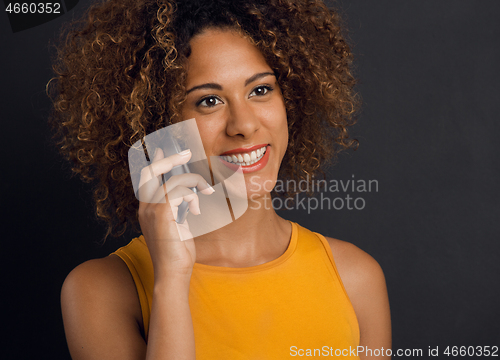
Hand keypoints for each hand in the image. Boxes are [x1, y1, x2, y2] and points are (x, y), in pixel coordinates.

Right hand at [137, 148, 214, 277]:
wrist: (173, 272)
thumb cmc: (178, 253)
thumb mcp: (177, 226)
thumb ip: (177, 210)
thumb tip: (188, 195)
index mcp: (147, 209)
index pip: (145, 178)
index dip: (154, 162)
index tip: (162, 149)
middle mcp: (145, 207)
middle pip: (151, 171)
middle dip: (169, 158)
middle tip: (186, 153)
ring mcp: (151, 210)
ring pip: (174, 181)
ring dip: (194, 183)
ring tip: (205, 194)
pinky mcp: (163, 213)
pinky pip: (180, 191)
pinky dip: (192, 196)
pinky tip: (196, 209)